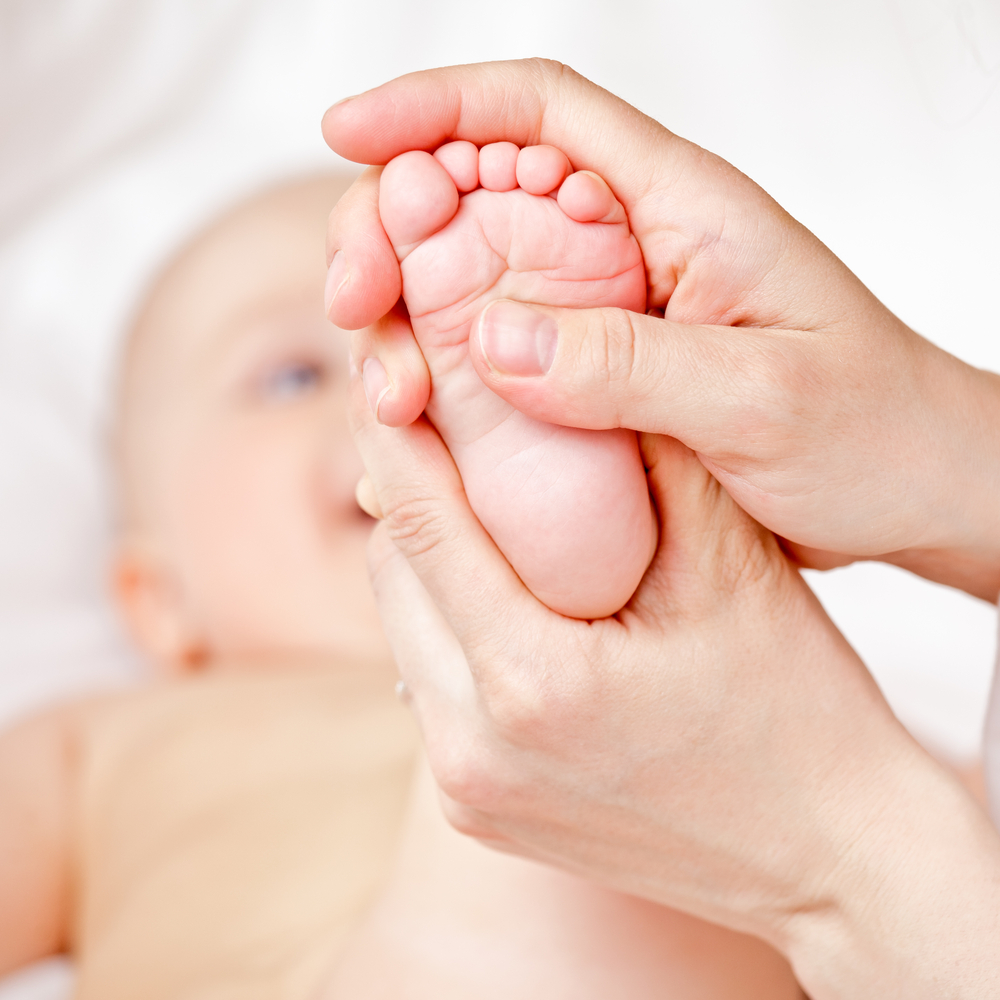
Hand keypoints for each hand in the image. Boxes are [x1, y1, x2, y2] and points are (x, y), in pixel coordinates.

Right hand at [323, 60, 999, 600]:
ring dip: (411, 312)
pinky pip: (508, 352)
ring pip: (482, 276)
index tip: (347, 132)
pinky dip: (451, 373)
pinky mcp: (607, 370)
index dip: (436, 107)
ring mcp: (616, 308)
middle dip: (394, 224)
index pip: (542, 110)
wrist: (912, 488)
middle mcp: (637, 245)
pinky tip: (419, 416)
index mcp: (685, 209)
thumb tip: (488, 334)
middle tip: (349, 299)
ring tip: (381, 381)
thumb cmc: (871, 432)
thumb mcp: (763, 398)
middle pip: (485, 188)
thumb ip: (630, 364)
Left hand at [349, 364, 999, 999]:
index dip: (395, 436)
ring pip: (402, 631)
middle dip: (410, 492)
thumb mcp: (733, 565)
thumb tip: (565, 375)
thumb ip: (644, 459)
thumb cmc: (797, 710)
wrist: (828, 856)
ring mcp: (465, 790)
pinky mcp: (472, 810)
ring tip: (479, 508)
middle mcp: (473, 749)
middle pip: (394, 577)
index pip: (423, 526)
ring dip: (428, 561)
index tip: (384, 371)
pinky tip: (504, 596)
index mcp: (534, 683)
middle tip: (441, 428)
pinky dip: (448, 625)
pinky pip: (426, 687)